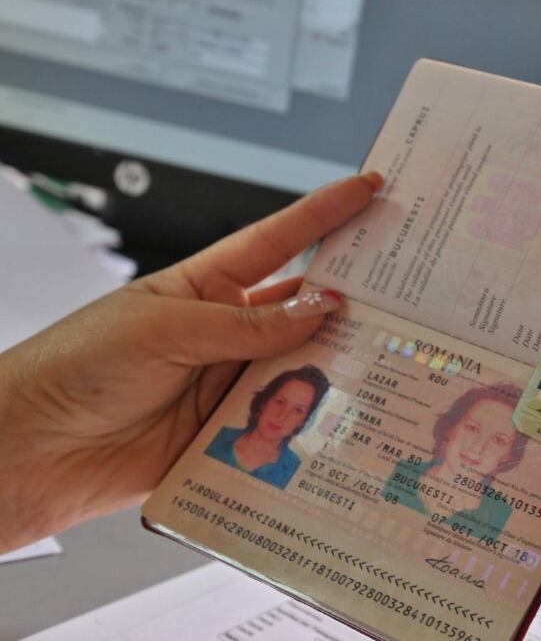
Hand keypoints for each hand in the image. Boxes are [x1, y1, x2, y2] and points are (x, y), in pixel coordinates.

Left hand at [0, 173, 379, 551]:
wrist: (28, 451)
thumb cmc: (75, 369)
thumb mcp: (163, 329)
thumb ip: (246, 324)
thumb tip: (318, 307)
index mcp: (205, 287)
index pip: (279, 241)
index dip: (325, 213)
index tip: (370, 189)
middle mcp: (225, 331)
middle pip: (303, 307)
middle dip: (351, 298)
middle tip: (403, 293)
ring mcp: (227, 383)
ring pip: (301, 367)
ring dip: (334, 366)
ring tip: (377, 359)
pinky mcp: (226, 435)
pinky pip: (280, 426)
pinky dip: (308, 425)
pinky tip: (336, 420)